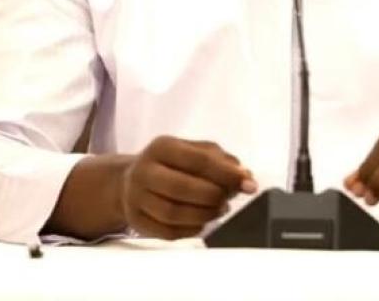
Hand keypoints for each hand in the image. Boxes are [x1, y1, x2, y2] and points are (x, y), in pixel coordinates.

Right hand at [120, 136, 257, 239]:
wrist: (129, 181)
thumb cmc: (171, 164)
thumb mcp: (193, 151)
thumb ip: (222, 161)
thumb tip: (246, 177)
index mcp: (162, 146)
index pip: (199, 160)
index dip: (227, 174)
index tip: (249, 184)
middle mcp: (144, 170)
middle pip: (182, 188)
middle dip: (212, 197)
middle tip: (227, 201)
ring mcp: (136, 197)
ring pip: (173, 213)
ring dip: (203, 215)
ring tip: (218, 211)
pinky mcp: (136, 221)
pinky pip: (167, 232)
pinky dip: (191, 230)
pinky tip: (202, 222)